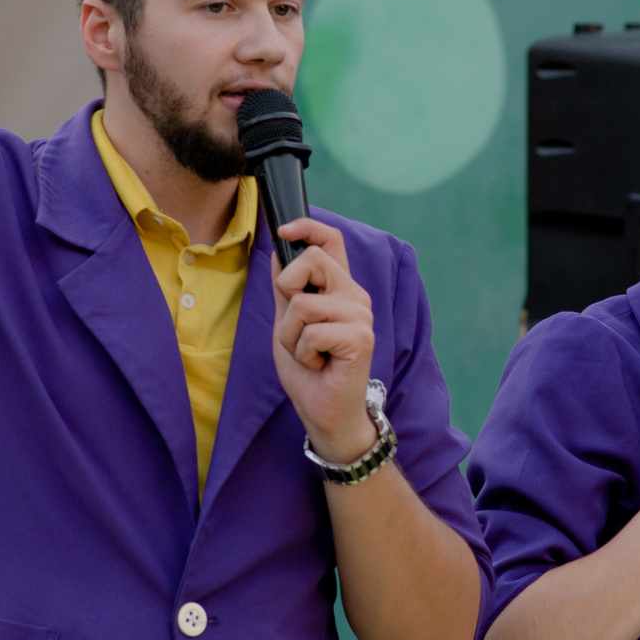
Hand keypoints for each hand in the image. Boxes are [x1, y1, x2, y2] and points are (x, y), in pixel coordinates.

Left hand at [270, 219, 379, 462]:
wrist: (324, 412)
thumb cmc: (309, 369)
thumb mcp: (287, 323)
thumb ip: (285, 290)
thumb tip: (278, 251)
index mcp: (340, 288)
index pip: (331, 241)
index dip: (308, 227)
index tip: (284, 231)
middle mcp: (355, 295)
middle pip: (313, 260)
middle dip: (287, 291)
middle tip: (295, 327)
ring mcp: (360, 315)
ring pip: (303, 304)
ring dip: (291, 335)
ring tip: (307, 353)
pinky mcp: (360, 337)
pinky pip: (311, 331)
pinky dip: (303, 352)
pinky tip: (318, 364)